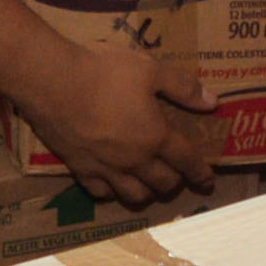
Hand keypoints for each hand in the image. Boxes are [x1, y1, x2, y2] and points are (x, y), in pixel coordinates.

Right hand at [22, 39, 220, 205]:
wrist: (52, 82)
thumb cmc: (104, 72)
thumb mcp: (150, 70)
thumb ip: (183, 87)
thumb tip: (213, 102)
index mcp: (156, 136)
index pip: (186, 160)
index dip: (200, 172)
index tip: (208, 180)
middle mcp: (134, 160)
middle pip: (162, 183)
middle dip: (175, 183)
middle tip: (177, 178)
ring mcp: (106, 168)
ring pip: (133, 195)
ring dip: (147, 193)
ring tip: (149, 187)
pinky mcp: (79, 168)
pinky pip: (100, 192)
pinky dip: (111, 192)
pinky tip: (112, 186)